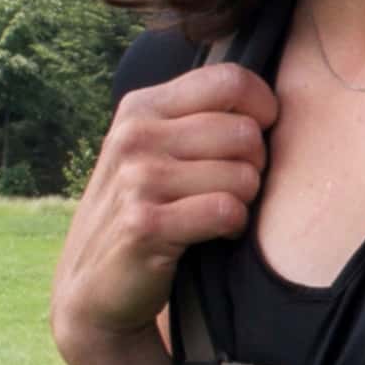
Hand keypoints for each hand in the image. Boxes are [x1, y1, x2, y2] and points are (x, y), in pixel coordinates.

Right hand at [49, 60, 276, 361]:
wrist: (95, 284)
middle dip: (255, 164)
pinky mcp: (146, 224)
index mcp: (140, 107)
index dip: (262, 107)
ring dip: (244, 200)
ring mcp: (137, 180)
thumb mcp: (154, 150)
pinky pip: (227, 211)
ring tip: (217, 211)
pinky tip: (215, 233)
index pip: (229, 80)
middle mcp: (135, 136)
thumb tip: (269, 100)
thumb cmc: (142, 209)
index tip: (260, 134)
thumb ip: (196, 117)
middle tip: (233, 187)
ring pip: (242, 175)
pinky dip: (233, 227)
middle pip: (244, 132)